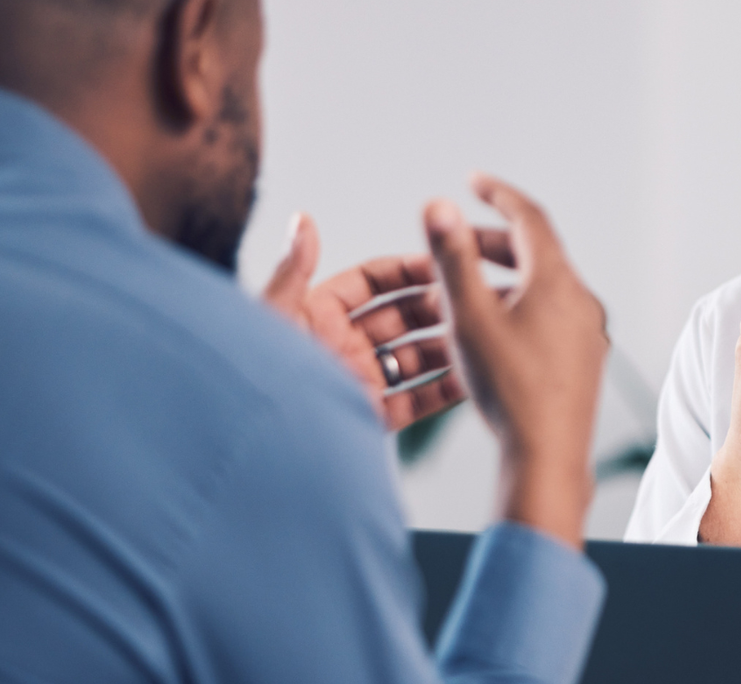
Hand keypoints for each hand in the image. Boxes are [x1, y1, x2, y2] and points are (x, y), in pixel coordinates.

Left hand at [261, 212, 474, 429]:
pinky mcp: (371, 417)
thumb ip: (294, 270)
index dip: (409, 270)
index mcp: (316, 314)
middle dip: (440, 305)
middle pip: (402, 317)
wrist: (253, 447)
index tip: (445, 259)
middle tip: (479, 294)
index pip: (372, 281)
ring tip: (487, 331)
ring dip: (450, 344)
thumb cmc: (253, 375)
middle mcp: (341, 345)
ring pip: (415, 356)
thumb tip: (302, 219)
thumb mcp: (273, 317)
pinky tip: (475, 375)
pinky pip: (416, 400)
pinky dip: (444, 389)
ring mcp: (359, 381)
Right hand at [423, 173, 607, 549]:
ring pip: (543, 288)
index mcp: (555, 281)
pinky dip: (520, 307)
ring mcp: (587, 331)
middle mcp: (580, 300)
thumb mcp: (469, 317)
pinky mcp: (584, 360)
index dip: (497, 194)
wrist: (548, 456)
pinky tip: (493, 331)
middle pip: (536, 253)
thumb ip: (452, 258)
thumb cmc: (509, 389)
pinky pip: (552, 316)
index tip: (475, 181)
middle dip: (493, 241)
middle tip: (459, 239)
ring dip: (504, 278)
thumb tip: (438, 205)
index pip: (528, 217)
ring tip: (466, 289)